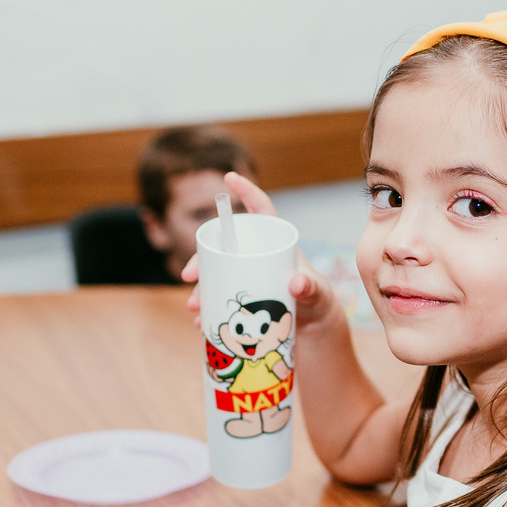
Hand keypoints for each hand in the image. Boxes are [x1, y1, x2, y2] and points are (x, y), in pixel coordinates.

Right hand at [181, 172, 341, 330]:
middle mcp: (257, 255)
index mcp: (275, 242)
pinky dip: (208, 309)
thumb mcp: (316, 294)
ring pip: (216, 274)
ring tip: (195, 306)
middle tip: (189, 276)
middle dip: (201, 259)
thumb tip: (296, 282)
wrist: (315, 328)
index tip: (229, 178)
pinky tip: (201, 321)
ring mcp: (248, 275)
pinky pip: (219, 297)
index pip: (261, 211)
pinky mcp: (243, 296)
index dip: (246, 191)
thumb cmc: (318, 302)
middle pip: (224, 247)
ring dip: (200, 289)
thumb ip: (309, 288)